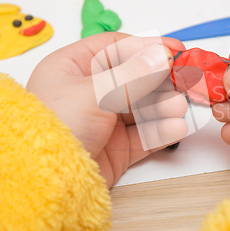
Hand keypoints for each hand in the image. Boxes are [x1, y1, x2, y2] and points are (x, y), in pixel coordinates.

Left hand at [26, 33, 187, 187]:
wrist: (40, 183)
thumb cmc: (54, 127)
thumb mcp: (94, 92)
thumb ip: (134, 75)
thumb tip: (163, 55)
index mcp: (74, 67)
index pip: (117, 48)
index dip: (148, 48)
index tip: (176, 50)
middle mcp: (90, 92)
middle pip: (136, 79)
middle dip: (163, 81)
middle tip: (189, 80)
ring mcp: (104, 121)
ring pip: (143, 108)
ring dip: (164, 107)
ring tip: (179, 108)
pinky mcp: (116, 148)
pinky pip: (144, 135)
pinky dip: (161, 131)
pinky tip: (176, 128)